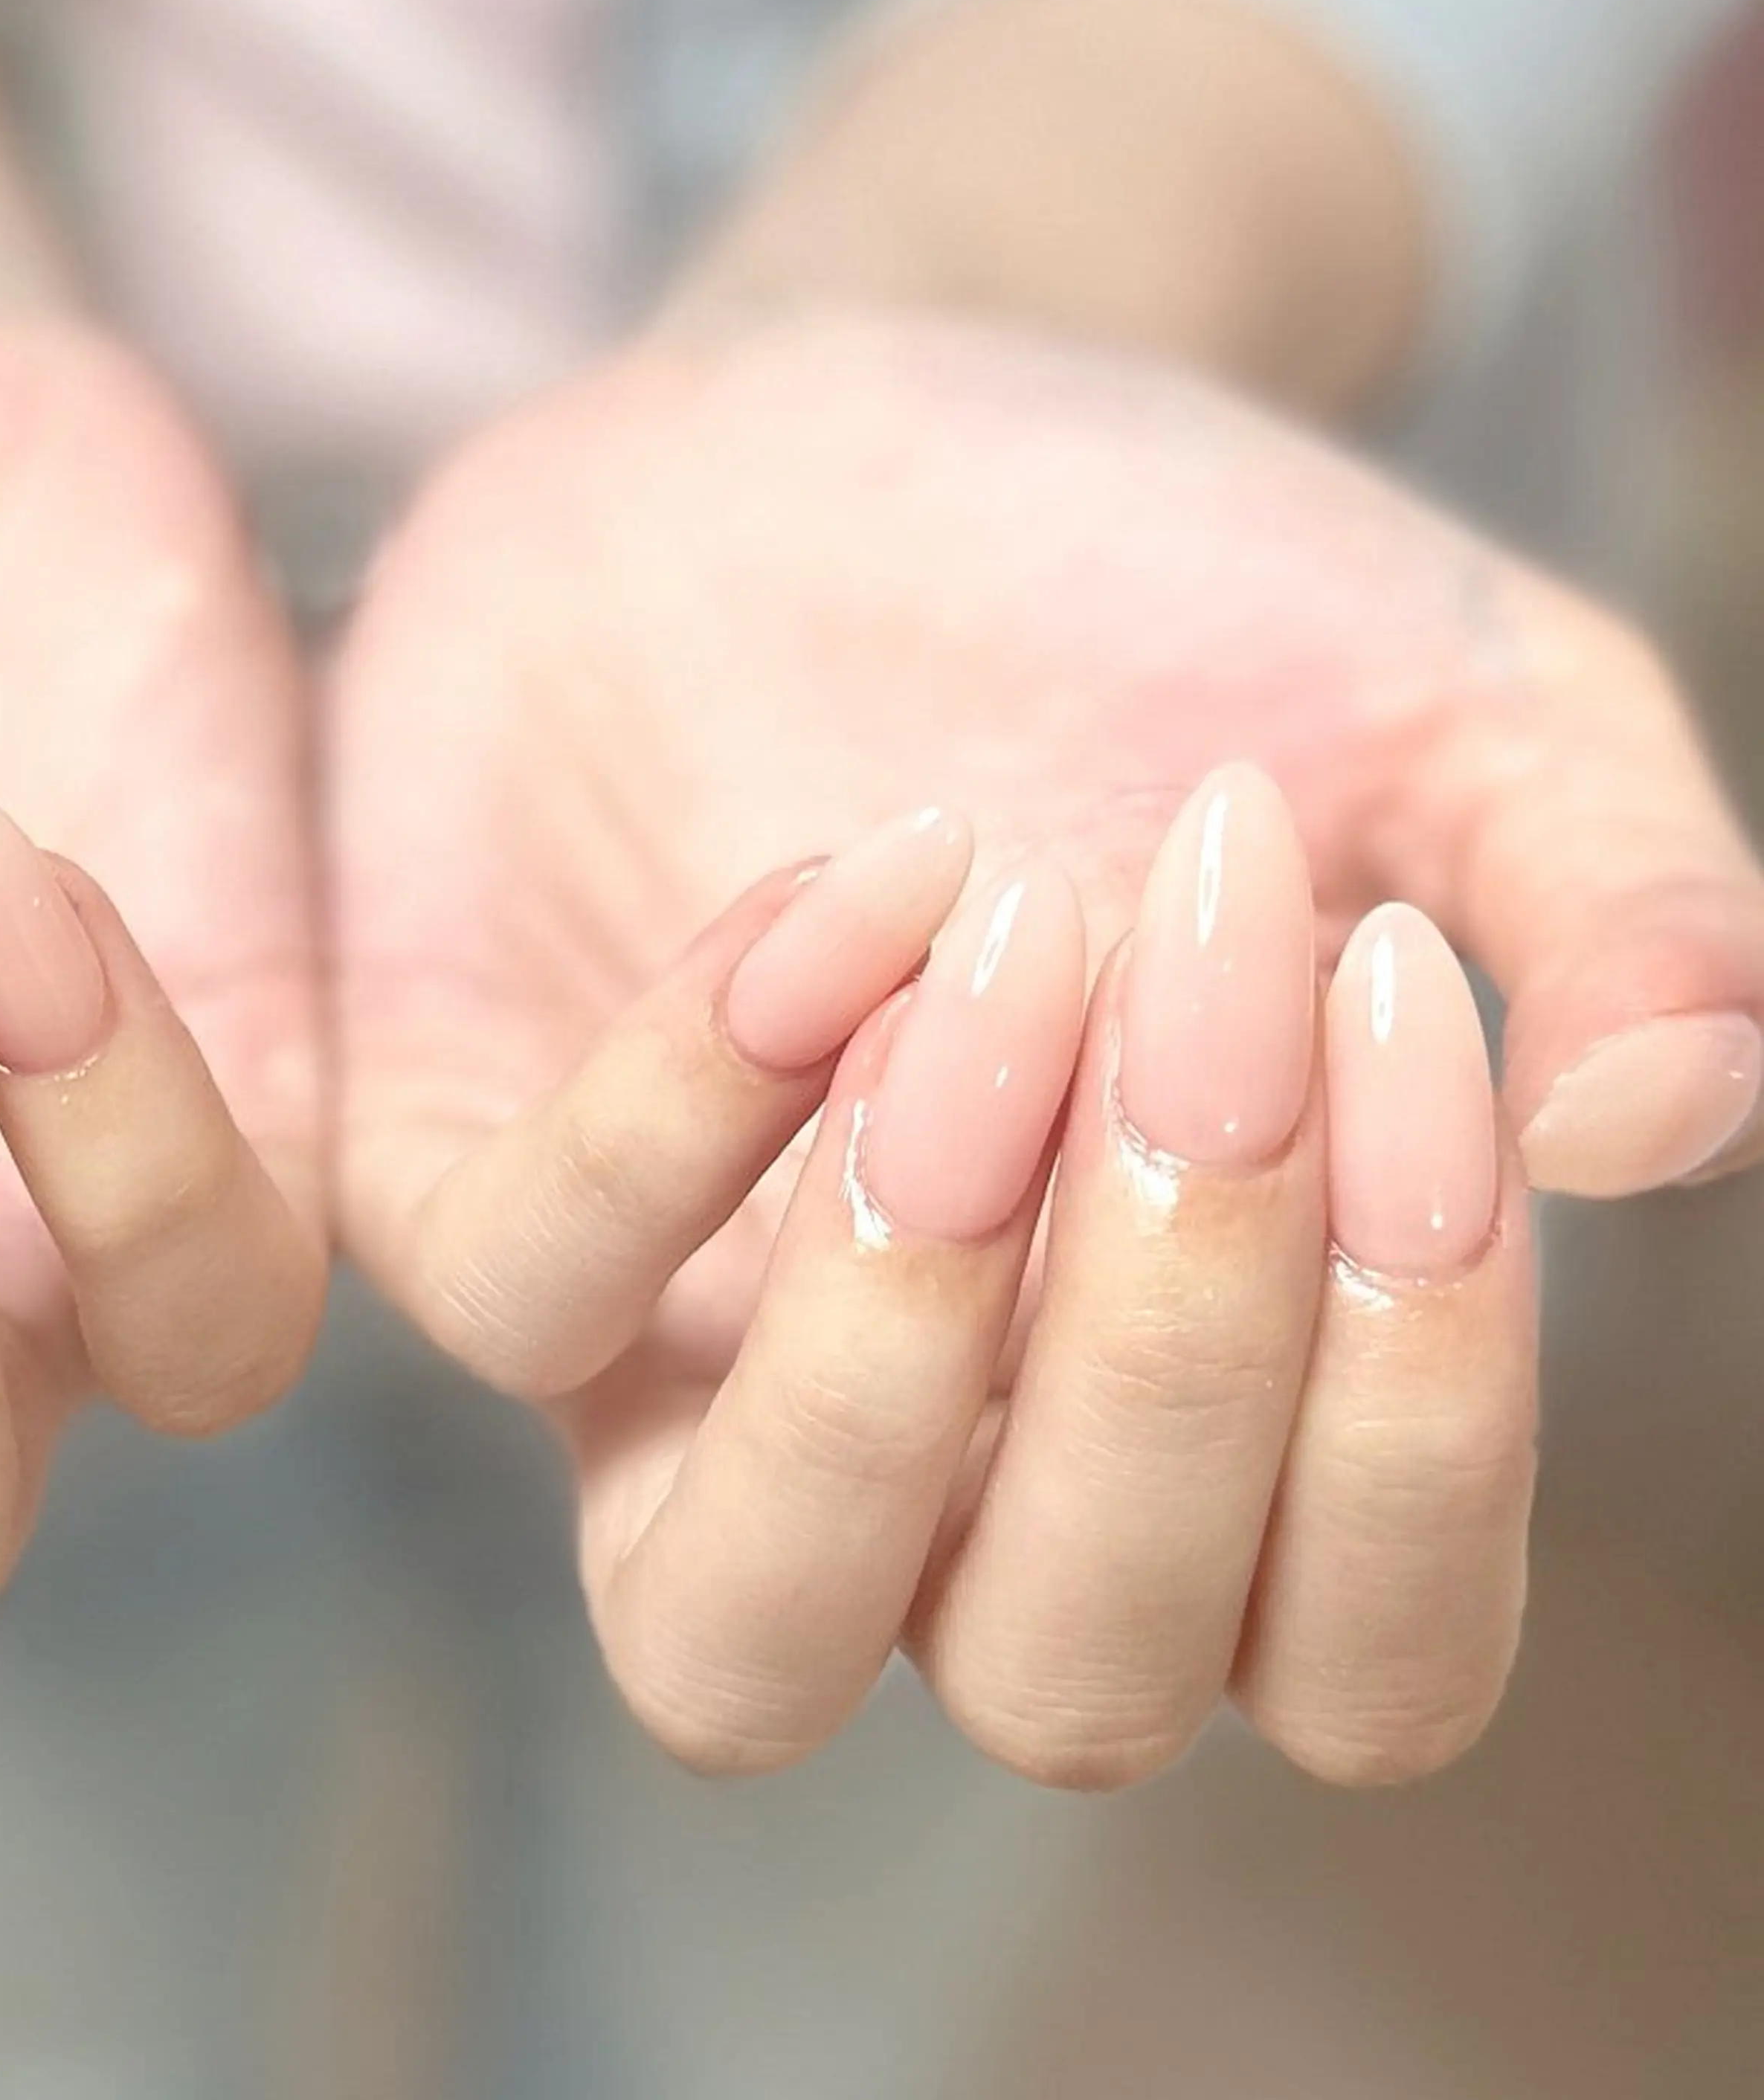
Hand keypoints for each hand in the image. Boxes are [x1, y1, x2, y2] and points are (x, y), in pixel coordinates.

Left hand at [334, 311, 1763, 1784]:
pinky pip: (523, 1298)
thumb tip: (1661, 1127)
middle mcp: (943, 1453)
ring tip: (1005, 978)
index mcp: (1212, 1403)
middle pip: (1057, 1687)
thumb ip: (1613, 907)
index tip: (1408, 1004)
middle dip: (1168, 1363)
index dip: (1420, 1427)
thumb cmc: (1163, 596)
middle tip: (1218, 974)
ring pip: (723, 1645)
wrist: (848, 411)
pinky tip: (852, 872)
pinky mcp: (456, 1199)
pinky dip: (687, 1105)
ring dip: (887, 1356)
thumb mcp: (1454, 701)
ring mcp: (677, 1361)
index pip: (1356, 1661)